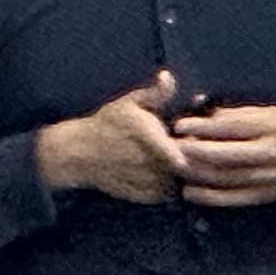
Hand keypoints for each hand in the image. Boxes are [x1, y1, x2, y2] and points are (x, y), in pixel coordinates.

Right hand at [36, 77, 186, 204]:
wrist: (79, 154)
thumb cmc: (106, 124)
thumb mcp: (129, 103)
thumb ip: (155, 93)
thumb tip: (168, 76)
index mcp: (153, 141)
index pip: (191, 148)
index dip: (196, 142)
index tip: (189, 136)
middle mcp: (154, 167)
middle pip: (192, 164)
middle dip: (194, 156)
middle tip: (184, 145)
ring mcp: (152, 185)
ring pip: (185, 180)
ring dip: (185, 172)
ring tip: (170, 158)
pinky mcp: (150, 198)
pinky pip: (173, 192)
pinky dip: (173, 183)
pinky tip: (161, 170)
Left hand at [173, 102, 275, 207]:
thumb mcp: (264, 112)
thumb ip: (233, 113)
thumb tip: (196, 107)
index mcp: (271, 127)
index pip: (231, 127)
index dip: (202, 127)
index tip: (179, 126)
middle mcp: (272, 153)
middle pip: (226, 155)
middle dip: (195, 151)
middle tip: (172, 147)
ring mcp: (270, 177)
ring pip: (227, 178)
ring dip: (197, 174)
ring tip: (175, 167)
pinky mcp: (266, 195)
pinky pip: (234, 199)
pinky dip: (209, 197)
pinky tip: (189, 191)